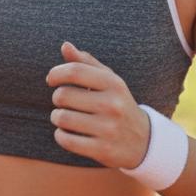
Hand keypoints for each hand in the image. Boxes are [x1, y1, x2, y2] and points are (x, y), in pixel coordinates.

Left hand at [46, 41, 151, 168]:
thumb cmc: (117, 103)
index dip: (56, 73)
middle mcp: (113, 105)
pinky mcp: (103, 150)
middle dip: (57, 98)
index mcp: (114, 84)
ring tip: (64, 117)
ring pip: (62, 118)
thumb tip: (65, 45)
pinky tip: (67, 133)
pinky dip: (61, 136)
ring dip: (57, 117)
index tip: (51, 79)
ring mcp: (109, 129)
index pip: (75, 71)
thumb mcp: (108, 81)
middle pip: (63, 95)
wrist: (144, 141)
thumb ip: (85, 62)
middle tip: (63, 102)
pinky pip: (66, 140)